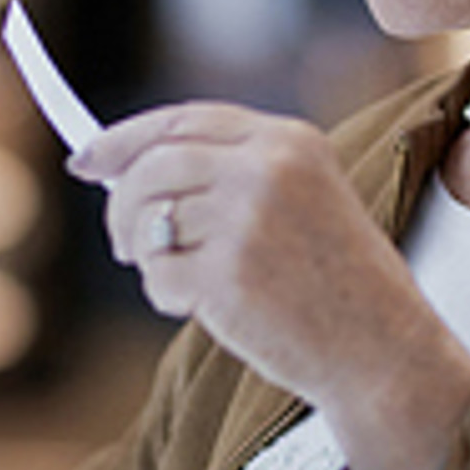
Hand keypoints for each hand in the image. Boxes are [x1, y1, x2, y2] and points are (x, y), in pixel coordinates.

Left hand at [71, 104, 469, 469]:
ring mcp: (246, 221)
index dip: (126, 139)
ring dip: (148, 257)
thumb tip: (124, 170)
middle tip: (122, 243)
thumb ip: (232, 172)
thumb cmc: (339, 282)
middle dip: (122, 206)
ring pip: (148, 222)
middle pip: (153, 166)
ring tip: (184, 281)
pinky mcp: (226, 276)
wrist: (383, 349)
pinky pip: (157, 276)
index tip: (86, 159)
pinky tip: (206, 310)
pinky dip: (167, 297)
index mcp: (291, 141)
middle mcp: (267, 169)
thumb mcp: (305, 199)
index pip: (184, 121)